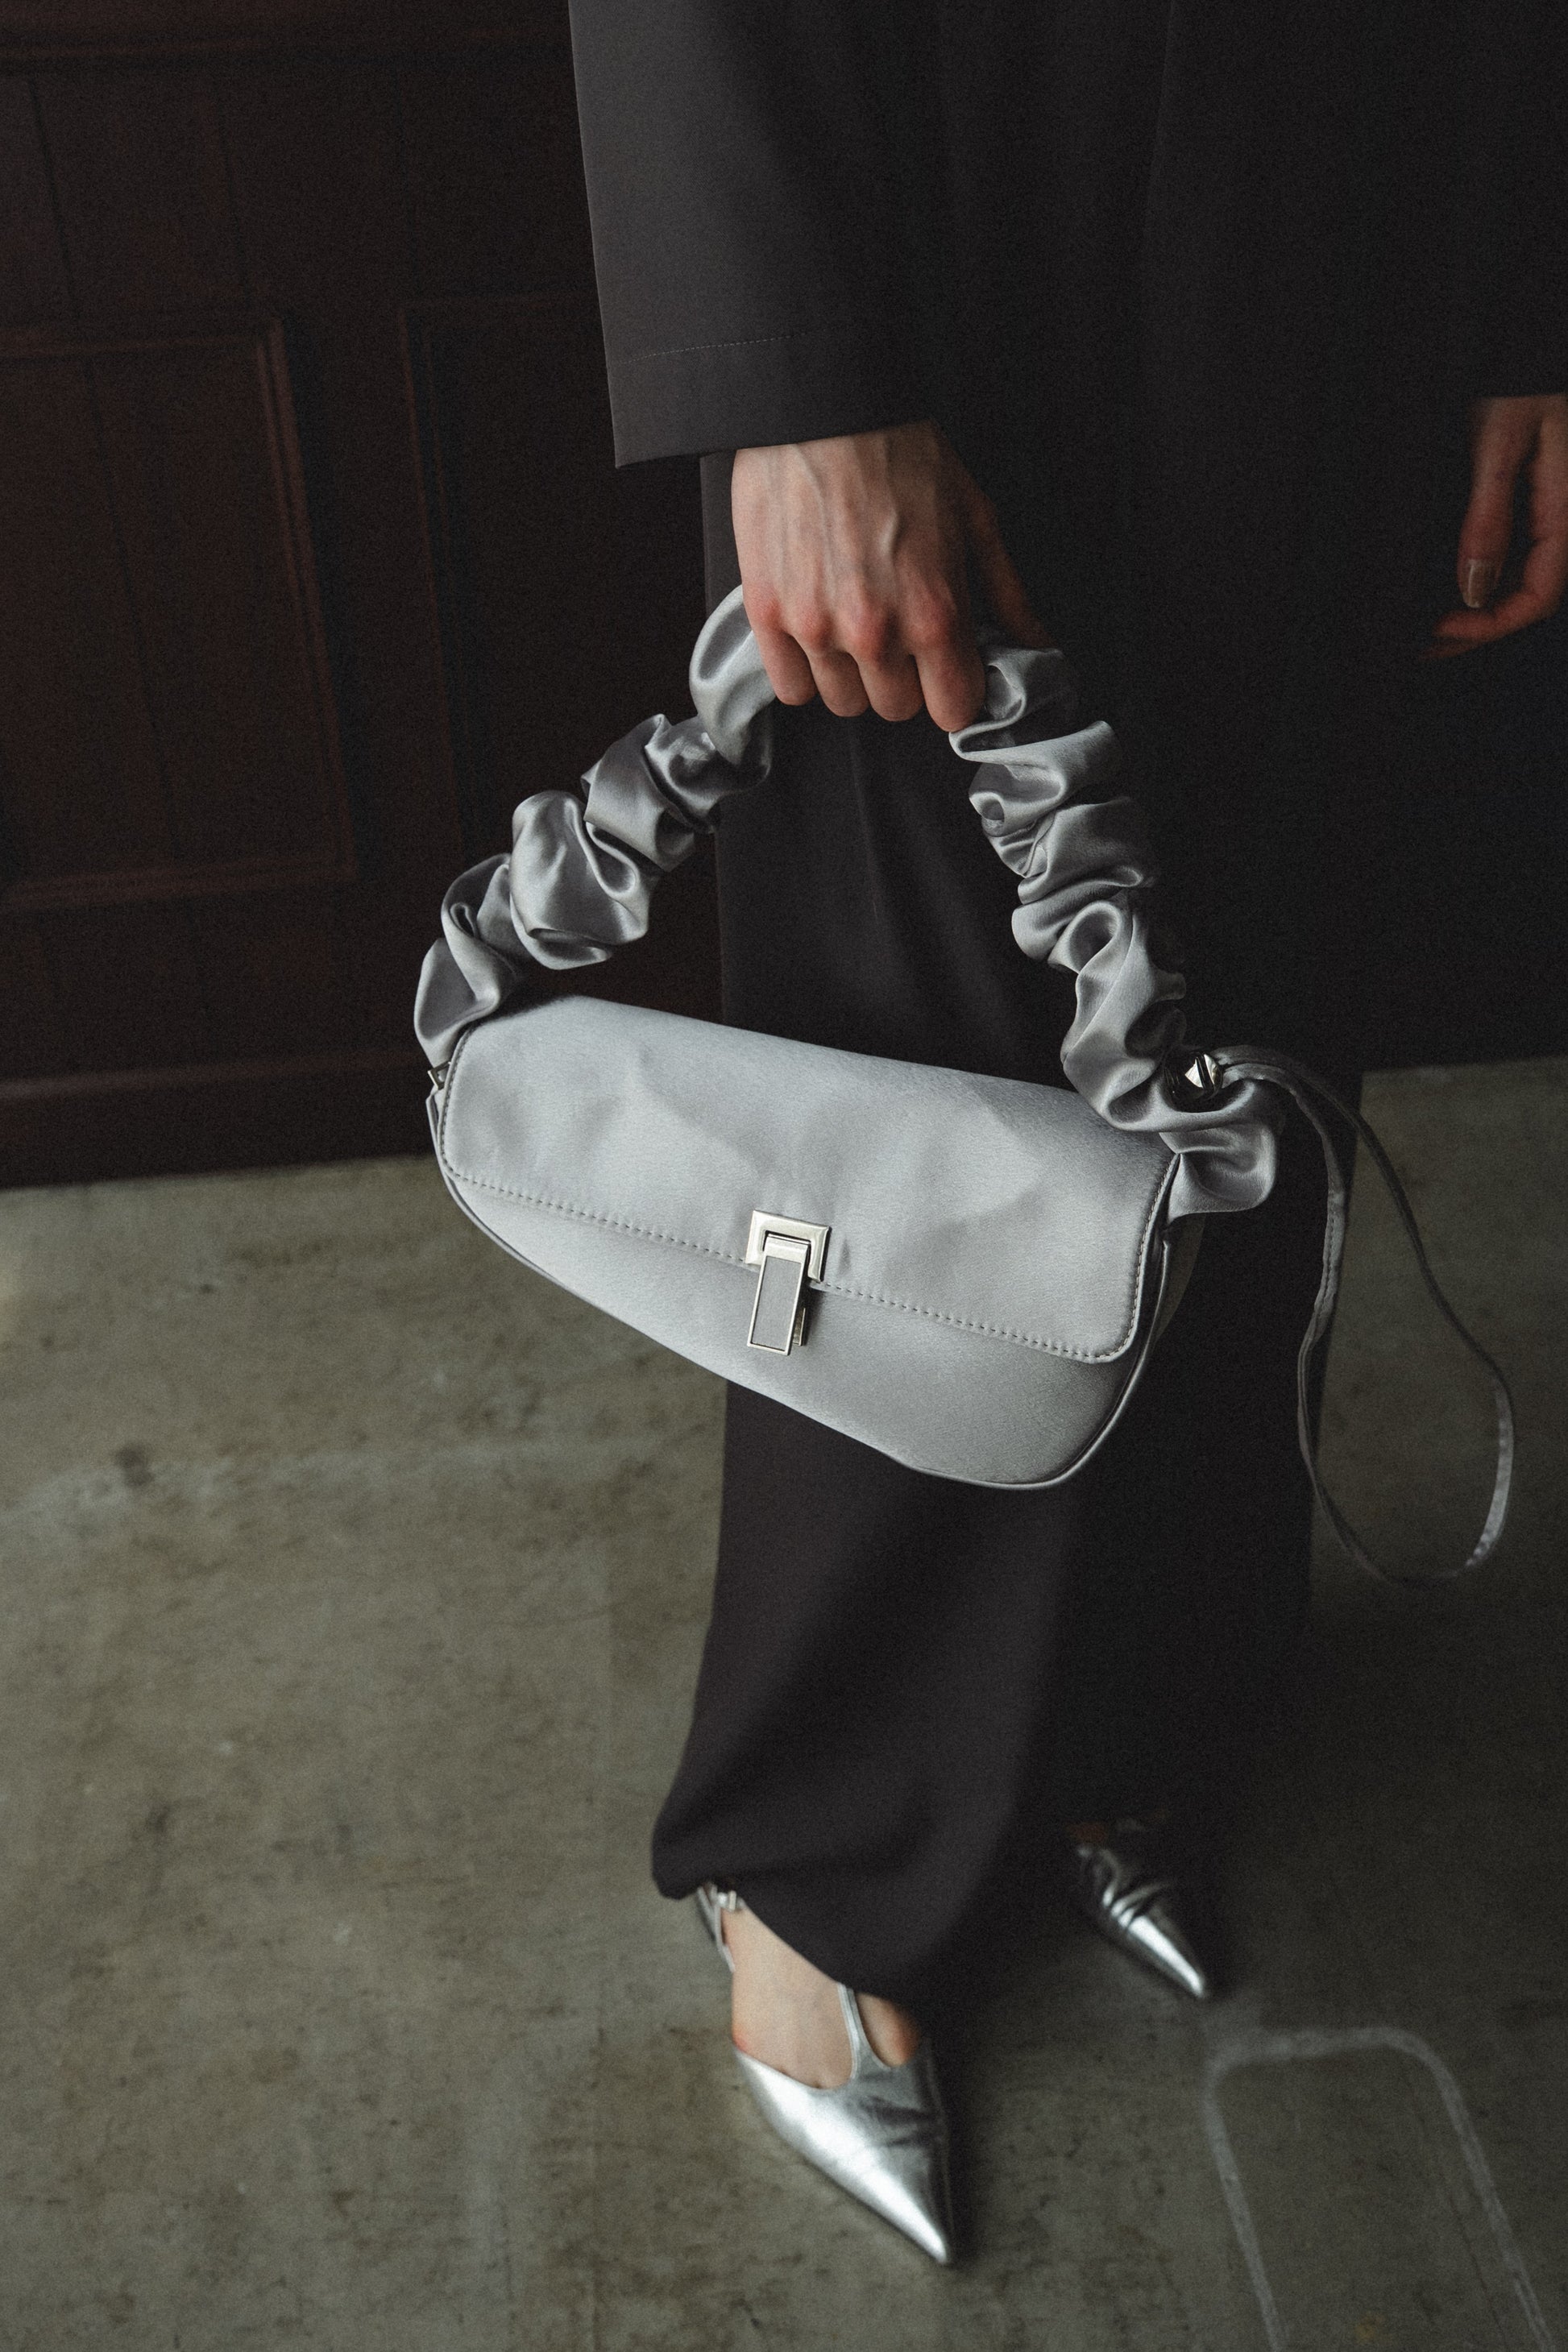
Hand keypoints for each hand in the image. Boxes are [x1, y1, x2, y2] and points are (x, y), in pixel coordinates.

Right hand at [731, 420, 1051, 731]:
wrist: (823, 407)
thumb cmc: (901, 453)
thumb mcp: (974, 517)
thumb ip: (1006, 592)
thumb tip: (1035, 642)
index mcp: (934, 615)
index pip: (952, 709)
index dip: (953, 689)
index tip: (946, 668)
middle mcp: (875, 634)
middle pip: (896, 708)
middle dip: (904, 678)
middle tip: (898, 632)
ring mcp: (816, 628)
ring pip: (843, 702)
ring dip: (853, 675)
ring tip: (854, 623)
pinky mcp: (769, 615)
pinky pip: (791, 687)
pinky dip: (805, 669)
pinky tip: (816, 629)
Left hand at [1428, 393, 1567, 656]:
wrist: (1525, 331)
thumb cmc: (1521, 372)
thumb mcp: (1499, 442)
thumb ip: (1489, 516)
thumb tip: (1473, 588)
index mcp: (1567, 507)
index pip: (1538, 597)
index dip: (1490, 626)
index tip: (1442, 630)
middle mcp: (1561, 512)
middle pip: (1524, 596)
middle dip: (1474, 629)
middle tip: (1420, 645)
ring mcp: (1545, 505)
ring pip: (1514, 577)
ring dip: (1471, 608)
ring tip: (1423, 627)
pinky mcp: (1528, 492)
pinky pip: (1506, 548)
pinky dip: (1473, 573)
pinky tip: (1442, 582)